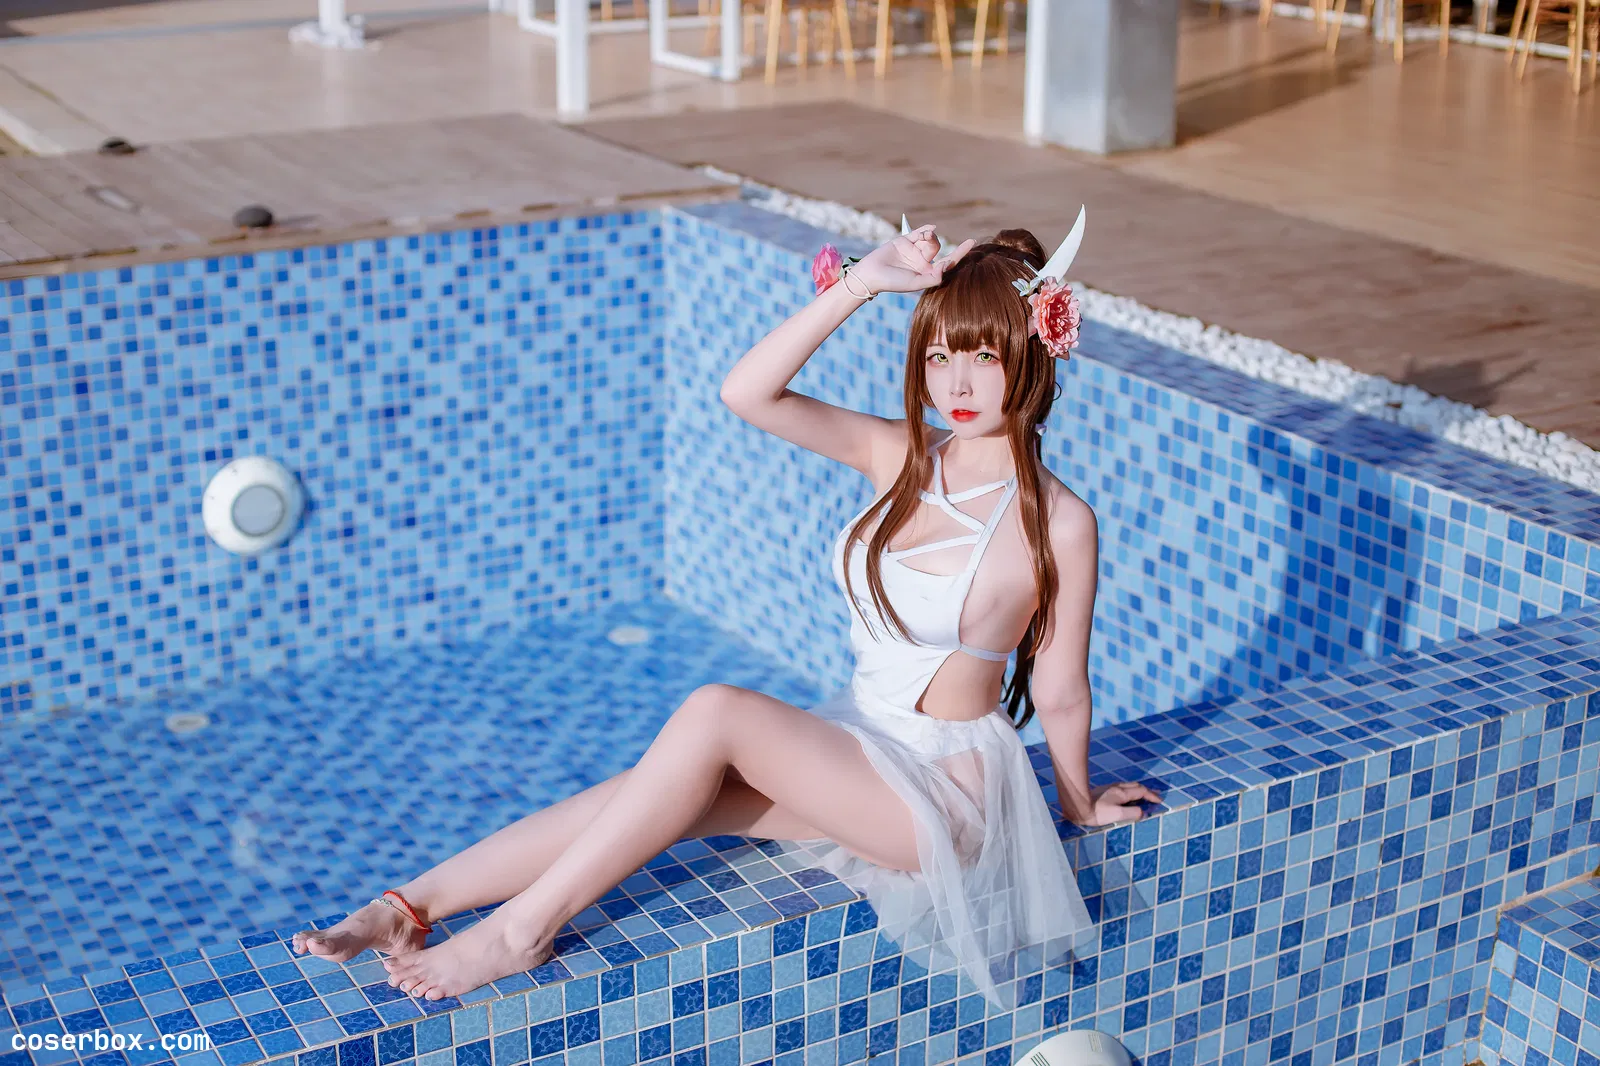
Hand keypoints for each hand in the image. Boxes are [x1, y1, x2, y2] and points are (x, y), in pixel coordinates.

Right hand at [848, 224, 974, 295]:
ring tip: (922, 236)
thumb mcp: (915, 283)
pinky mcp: (905, 241)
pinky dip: (926, 229)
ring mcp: (914, 251)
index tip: (972, 242)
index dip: (960, 253)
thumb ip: (933, 277)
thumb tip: (947, 266)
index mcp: (927, 273)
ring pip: (929, 239)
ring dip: (929, 236)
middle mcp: (922, 262)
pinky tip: (930, 228)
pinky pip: (919, 233)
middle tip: (928, 240)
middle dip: (935, 242)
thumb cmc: (893, 282)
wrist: (872, 274)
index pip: (947, 262)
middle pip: (937, 248)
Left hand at [1087, 782, 1161, 825]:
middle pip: (1136, 786)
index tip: (1160, 800)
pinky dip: (1129, 789)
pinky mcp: (1103, 790)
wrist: (1077, 805)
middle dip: (1147, 791)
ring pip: (1128, 785)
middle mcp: (1117, 788)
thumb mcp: (1117, 815)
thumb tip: (1143, 813)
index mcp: (1122, 793)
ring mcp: (1109, 788)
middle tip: (1155, 795)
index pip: (1141, 792)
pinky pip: (1121, 787)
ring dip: (1138, 789)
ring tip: (1143, 793)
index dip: (1152, 796)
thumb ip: (1132, 813)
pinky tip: (1125, 793)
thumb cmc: (1096, 812)